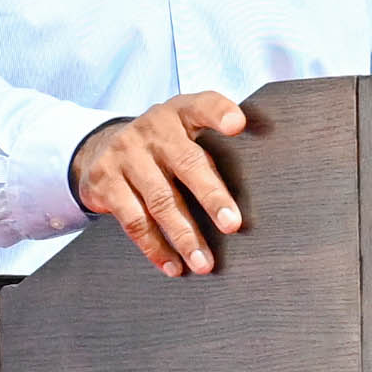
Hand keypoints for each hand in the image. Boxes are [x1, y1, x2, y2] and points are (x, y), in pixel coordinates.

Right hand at [74, 89, 252, 272]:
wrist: (99, 149)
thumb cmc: (162, 146)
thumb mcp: (184, 130)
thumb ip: (216, 143)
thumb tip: (271, 179)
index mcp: (179, 113)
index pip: (202, 105)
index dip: (219, 112)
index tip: (238, 124)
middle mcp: (152, 130)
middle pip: (186, 162)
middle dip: (211, 196)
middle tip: (233, 225)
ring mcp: (125, 155)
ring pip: (159, 199)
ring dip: (184, 236)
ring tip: (204, 263)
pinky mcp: (104, 182)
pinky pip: (133, 221)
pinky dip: (155, 247)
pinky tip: (173, 265)